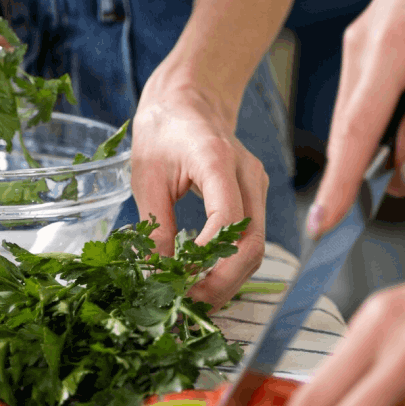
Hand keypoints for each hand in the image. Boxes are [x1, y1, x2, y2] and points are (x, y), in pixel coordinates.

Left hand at [131, 79, 267, 309]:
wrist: (189, 101)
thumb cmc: (163, 131)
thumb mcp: (146, 175)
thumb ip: (154, 224)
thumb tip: (157, 272)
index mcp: (216, 159)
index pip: (227, 219)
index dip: (207, 259)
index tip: (179, 280)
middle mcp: (247, 174)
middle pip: (253, 243)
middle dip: (223, 282)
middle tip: (189, 304)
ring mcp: (257, 185)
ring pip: (258, 247)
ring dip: (230, 280)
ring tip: (195, 299)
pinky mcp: (256, 196)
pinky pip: (251, 239)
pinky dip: (232, 265)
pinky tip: (205, 278)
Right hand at [306, 0, 404, 239]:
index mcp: (388, 50)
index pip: (355, 135)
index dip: (340, 186)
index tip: (323, 227)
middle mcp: (361, 47)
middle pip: (356, 131)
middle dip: (390, 162)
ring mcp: (361, 40)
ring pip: (370, 113)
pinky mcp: (370, 36)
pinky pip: (378, 90)